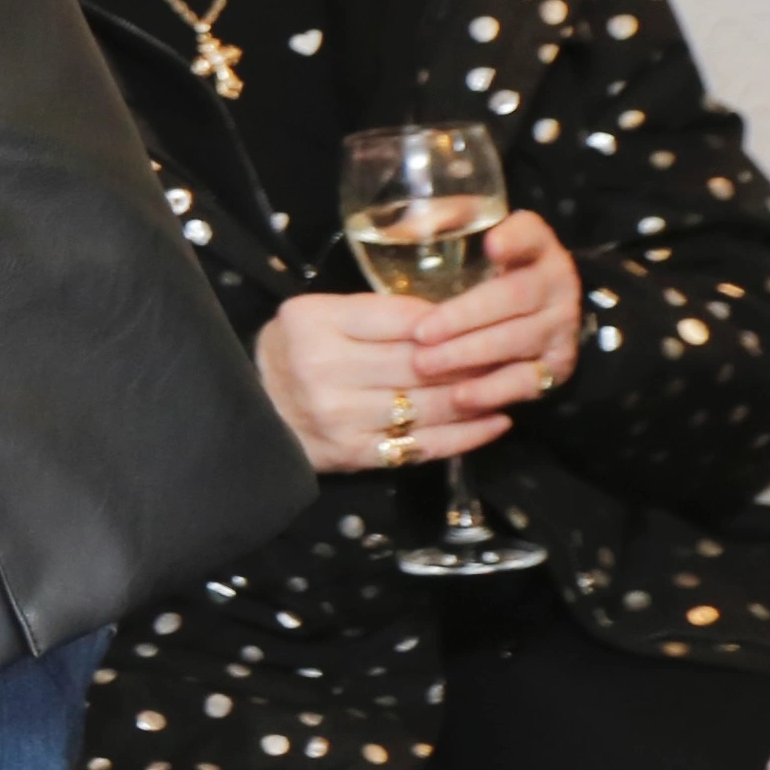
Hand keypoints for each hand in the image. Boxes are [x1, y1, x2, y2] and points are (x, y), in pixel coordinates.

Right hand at [255, 211, 576, 471]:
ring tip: (512, 384)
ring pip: (428, 405)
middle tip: (515, 349)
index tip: (488, 315)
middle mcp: (323, 369)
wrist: (254, 413)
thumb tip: (451, 315)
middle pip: (419, 362)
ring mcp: (339, 417)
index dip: (450, 320)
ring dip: (479, 396)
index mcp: (313, 322)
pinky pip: (423, 445)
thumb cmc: (295, 354)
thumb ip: (375, 314)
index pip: (401, 318)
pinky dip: (467, 436)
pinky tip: (495, 422)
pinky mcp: (355, 455)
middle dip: (474, 357)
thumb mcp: (318, 316)